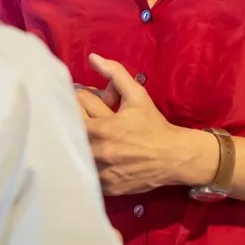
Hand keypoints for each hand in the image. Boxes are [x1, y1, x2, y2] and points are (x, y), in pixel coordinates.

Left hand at [75, 54, 208, 195]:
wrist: (173, 157)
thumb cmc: (153, 125)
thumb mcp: (137, 95)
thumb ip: (114, 73)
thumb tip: (93, 58)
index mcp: (102, 129)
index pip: (72, 112)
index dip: (77, 103)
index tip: (85, 102)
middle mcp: (98, 152)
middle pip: (71, 133)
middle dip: (77, 122)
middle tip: (87, 119)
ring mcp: (100, 172)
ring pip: (76, 154)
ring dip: (79, 144)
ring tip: (90, 137)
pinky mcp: (105, 187)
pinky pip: (86, 174)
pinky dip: (88, 164)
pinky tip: (96, 156)